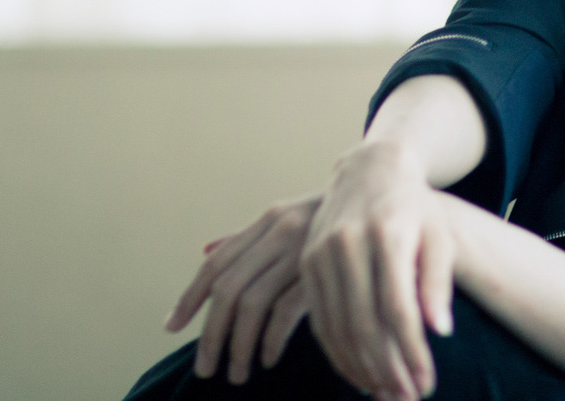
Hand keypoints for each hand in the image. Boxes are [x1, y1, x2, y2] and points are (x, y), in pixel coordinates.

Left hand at [164, 195, 321, 384]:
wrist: (391, 190)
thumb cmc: (338, 214)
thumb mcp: (290, 217)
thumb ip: (248, 238)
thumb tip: (204, 251)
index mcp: (270, 220)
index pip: (218, 262)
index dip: (191, 296)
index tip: (172, 327)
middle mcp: (282, 230)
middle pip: (228, 288)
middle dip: (211, 333)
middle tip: (205, 368)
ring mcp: (304, 250)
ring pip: (253, 304)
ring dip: (239, 346)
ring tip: (237, 374)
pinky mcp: (328, 272)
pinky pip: (287, 311)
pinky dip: (272, 340)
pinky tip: (269, 358)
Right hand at [299, 140, 457, 400]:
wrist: (373, 170)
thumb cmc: (415, 208)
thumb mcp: (438, 236)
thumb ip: (437, 283)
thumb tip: (438, 332)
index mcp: (387, 234)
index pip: (398, 309)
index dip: (411, 353)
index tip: (426, 384)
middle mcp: (348, 243)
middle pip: (364, 323)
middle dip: (386, 370)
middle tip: (404, 399)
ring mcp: (321, 252)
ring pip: (336, 326)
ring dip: (360, 369)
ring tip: (384, 395)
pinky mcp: (307, 263)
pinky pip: (318, 318)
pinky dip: (336, 352)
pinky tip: (357, 373)